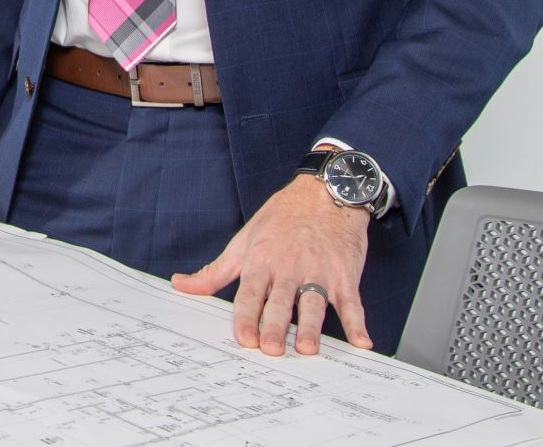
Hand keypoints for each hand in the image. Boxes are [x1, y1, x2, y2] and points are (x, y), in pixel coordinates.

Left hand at [171, 175, 372, 354]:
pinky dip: (358, 323)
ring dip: (312, 327)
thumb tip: (180, 285)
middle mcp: (289, 267)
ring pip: (314, 303)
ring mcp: (319, 272)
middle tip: (272, 350)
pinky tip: (362, 343)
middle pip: (281, 302)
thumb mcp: (244, 240)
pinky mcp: (345, 275)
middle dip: (276, 326)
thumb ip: (215, 271)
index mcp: (262, 261)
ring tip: (309, 348)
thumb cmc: (282, 218)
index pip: (250, 293)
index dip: (246, 317)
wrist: (324, 193)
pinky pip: (352, 303)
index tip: (244, 339)